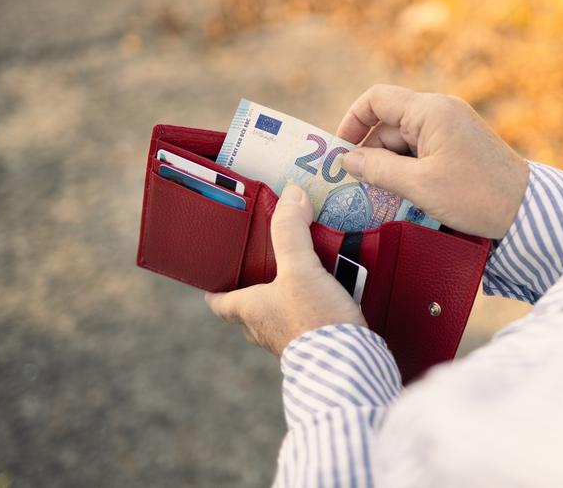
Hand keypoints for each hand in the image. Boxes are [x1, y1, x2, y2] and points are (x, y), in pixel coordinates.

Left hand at [205, 184, 365, 355]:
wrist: (348, 367)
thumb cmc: (313, 320)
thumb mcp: (300, 268)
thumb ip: (292, 231)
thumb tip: (291, 194)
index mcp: (249, 310)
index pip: (219, 302)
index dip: (214, 288)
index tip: (214, 276)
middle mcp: (263, 329)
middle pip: (249, 308)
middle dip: (256, 288)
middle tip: (268, 263)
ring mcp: (289, 342)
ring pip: (278, 316)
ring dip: (287, 298)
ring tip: (305, 273)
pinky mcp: (316, 348)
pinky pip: (307, 326)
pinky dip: (313, 310)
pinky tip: (332, 295)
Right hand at [338, 84, 529, 238]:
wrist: (527, 210)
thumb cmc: (475, 195)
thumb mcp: (419, 185)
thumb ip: (377, 169)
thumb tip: (346, 160)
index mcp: (430, 110)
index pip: (376, 98)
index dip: (352, 121)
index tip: (340, 151)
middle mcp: (442, 109)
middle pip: (390, 121)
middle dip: (371, 151)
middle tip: (359, 184)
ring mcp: (453, 125)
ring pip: (405, 137)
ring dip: (390, 163)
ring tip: (383, 195)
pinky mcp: (461, 143)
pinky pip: (423, 147)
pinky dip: (409, 166)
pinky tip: (405, 193)